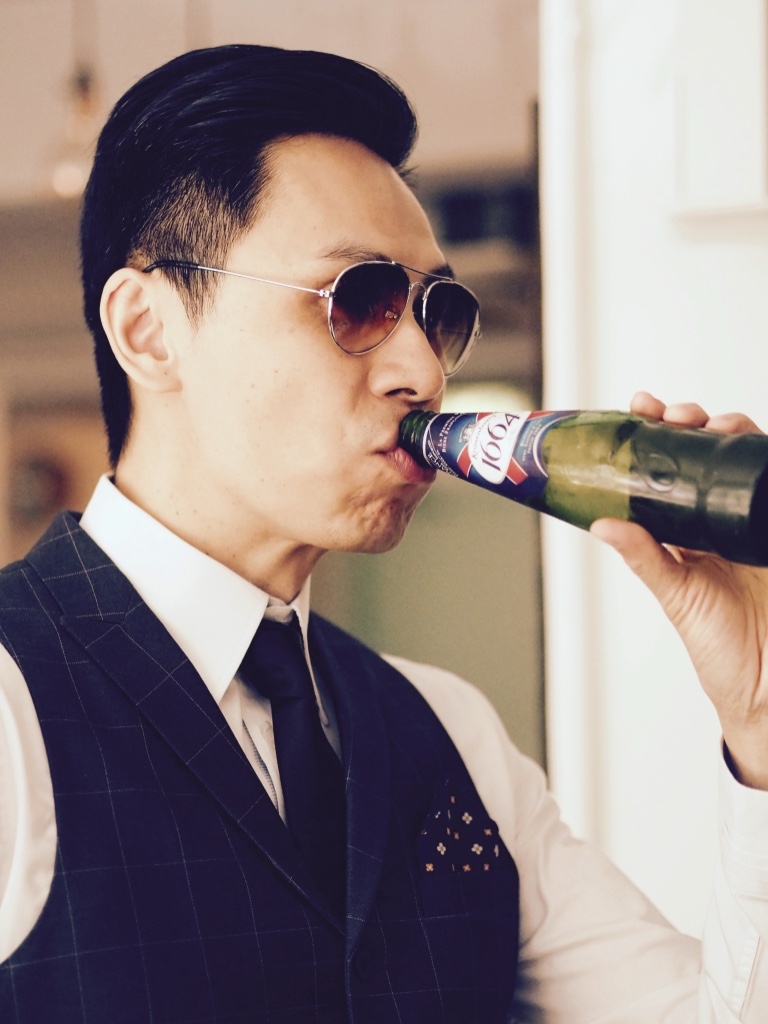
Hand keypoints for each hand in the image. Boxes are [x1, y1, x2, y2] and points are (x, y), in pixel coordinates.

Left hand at [590, 391, 767, 788]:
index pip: (669, 470)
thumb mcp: (676, 596)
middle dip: (692, 423)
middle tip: (676, 415)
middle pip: (709, 455)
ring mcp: (754, 523)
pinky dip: (767, 460)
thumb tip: (601, 525)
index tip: (641, 407)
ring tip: (715, 424)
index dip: (657, 435)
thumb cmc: (720, 648)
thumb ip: (645, 558)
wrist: (766, 685)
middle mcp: (721, 520)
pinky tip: (757, 443)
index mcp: (688, 532)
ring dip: (732, 432)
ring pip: (745, 462)